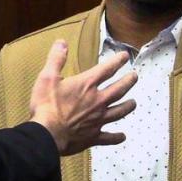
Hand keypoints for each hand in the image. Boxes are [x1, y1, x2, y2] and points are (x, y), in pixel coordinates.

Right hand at [29, 40, 136, 155]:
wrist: (47, 134)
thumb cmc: (46, 105)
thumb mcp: (47, 77)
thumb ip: (56, 59)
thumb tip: (62, 43)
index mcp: (87, 85)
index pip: (107, 69)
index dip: (117, 61)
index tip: (125, 56)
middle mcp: (97, 101)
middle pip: (119, 89)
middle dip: (128, 81)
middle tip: (135, 76)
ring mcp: (97, 120)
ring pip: (119, 112)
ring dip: (128, 106)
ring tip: (133, 103)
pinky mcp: (93, 136)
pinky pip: (109, 137)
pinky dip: (116, 137)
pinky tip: (122, 136)